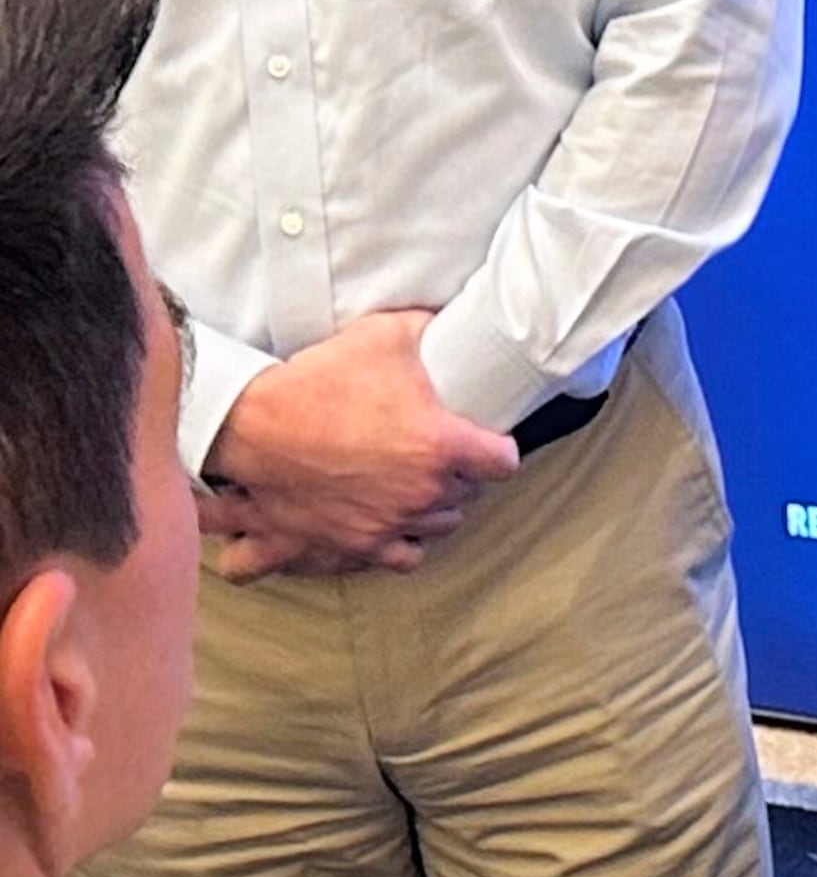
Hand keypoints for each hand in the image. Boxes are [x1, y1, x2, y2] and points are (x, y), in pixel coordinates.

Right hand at [199, 309, 518, 578]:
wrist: (252, 426)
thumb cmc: (318, 382)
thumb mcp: (383, 337)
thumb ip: (427, 328)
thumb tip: (448, 318)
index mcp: (440, 446)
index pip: (503, 462)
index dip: (499, 448)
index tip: (489, 440)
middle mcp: (421, 492)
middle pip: (470, 493)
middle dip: (463, 474)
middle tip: (447, 454)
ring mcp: (389, 522)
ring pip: (440, 526)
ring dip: (438, 507)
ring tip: (425, 484)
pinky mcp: (355, 543)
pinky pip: (403, 558)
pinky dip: (405, 542)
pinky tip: (400, 522)